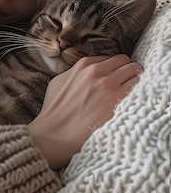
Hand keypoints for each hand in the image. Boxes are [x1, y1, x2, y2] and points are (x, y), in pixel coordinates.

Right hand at [28, 55, 141, 169]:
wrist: (54, 134)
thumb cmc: (54, 110)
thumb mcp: (58, 82)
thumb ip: (75, 71)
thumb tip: (90, 71)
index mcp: (84, 65)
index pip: (112, 58)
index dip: (116, 68)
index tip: (117, 77)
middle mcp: (98, 72)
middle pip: (127, 62)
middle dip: (129, 71)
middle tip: (128, 83)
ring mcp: (109, 86)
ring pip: (136, 72)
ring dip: (136, 81)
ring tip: (133, 92)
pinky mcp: (117, 102)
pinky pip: (137, 89)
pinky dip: (138, 93)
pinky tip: (133, 102)